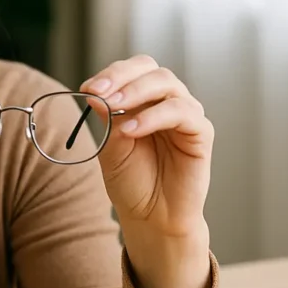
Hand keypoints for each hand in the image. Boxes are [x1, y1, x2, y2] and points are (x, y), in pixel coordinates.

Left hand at [81, 54, 212, 239]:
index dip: (111, 73)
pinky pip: (182, 112)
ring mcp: (186, 115)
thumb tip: (94, 92)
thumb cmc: (132, 182)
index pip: (133, 70)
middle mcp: (167, 102)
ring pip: (167, 83)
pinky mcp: (201, 133)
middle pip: (151, 69)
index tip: (87, 87)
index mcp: (145, 101)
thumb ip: (107, 118)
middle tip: (97, 91)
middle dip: (121, 76)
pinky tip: (131, 130)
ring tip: (112, 107)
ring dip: (136, 91)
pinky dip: (153, 116)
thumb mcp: (110, 146)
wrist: (151, 217)